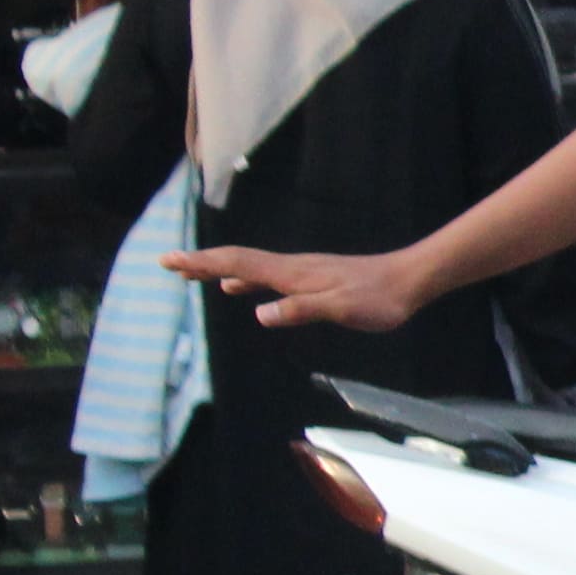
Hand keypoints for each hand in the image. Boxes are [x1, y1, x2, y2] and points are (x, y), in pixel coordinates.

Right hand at [171, 242, 432, 334]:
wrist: (408, 280)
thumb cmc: (377, 298)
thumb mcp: (340, 309)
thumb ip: (301, 310)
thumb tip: (261, 314)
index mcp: (291, 274)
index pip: (237, 263)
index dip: (202, 263)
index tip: (170, 260)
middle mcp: (291, 268)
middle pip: (237, 261)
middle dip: (201, 262)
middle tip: (168, 263)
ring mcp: (300, 271)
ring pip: (249, 267)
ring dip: (218, 269)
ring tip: (192, 273)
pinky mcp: (311, 278)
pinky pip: (266, 275)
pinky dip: (244, 277)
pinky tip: (240, 287)